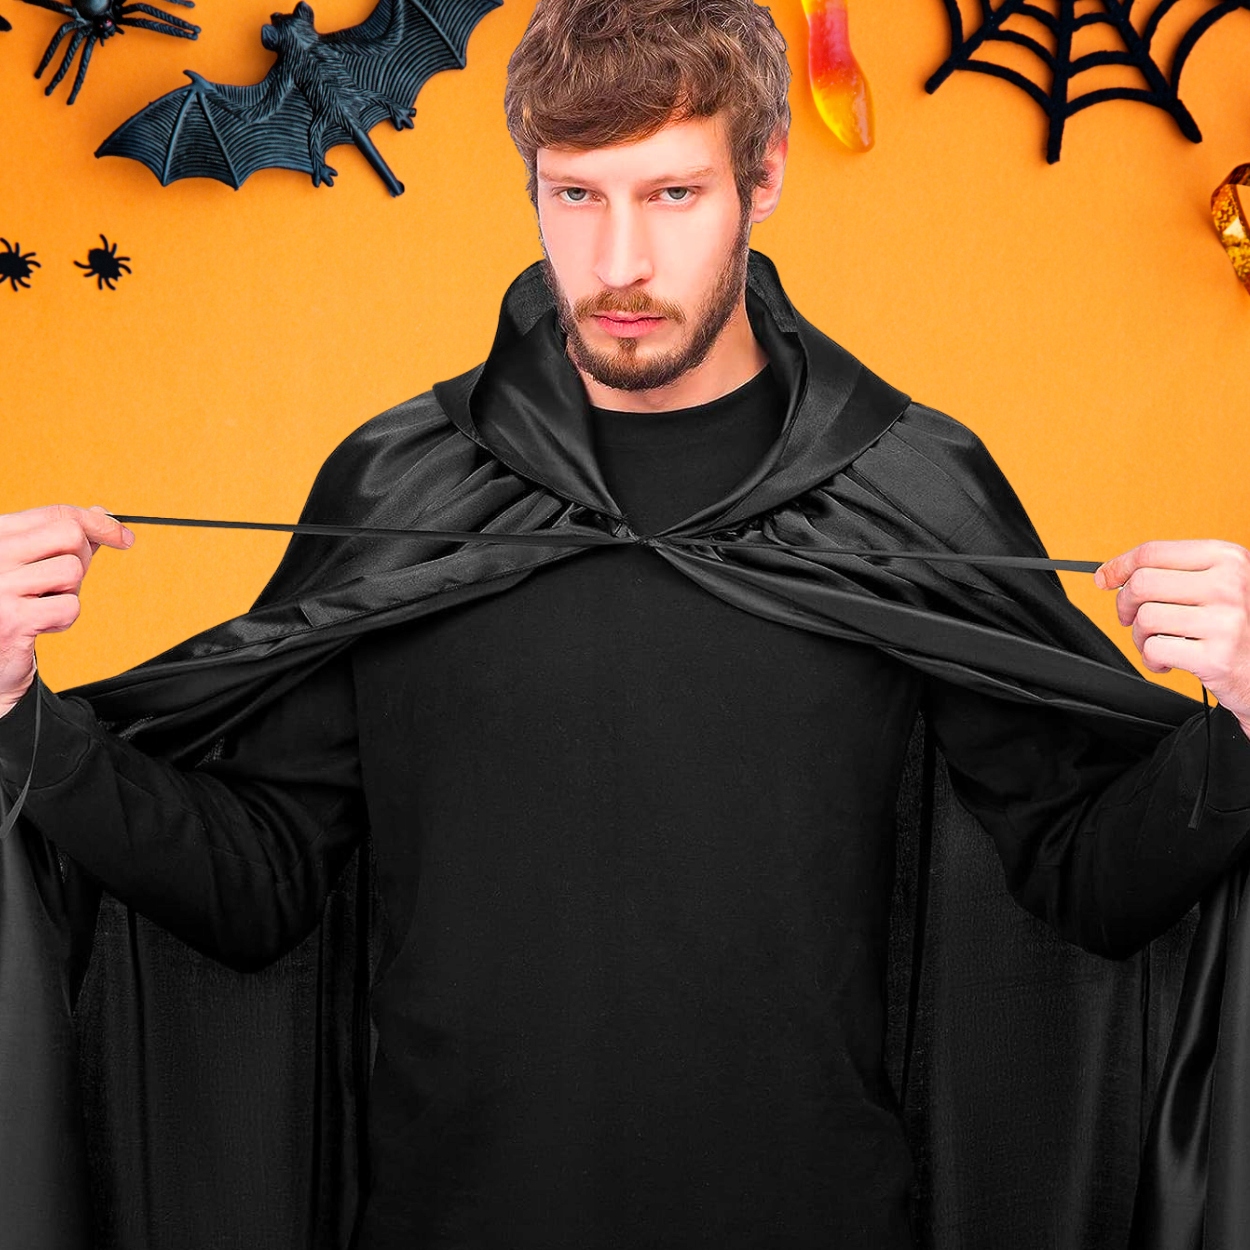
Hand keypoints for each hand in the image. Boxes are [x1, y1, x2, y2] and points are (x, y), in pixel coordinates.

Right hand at [0, 506, 134, 716]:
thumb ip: (61, 540)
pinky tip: (39, 625)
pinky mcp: (13, 618)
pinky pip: (69, 607)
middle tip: (64, 582)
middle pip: (70, 535)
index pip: (56, 514)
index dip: (98, 523)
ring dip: (69, 593)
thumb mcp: (31, 563)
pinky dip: (63, 619)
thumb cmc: (10, 604)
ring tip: (42, 604)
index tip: (124, 536)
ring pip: (72, 571)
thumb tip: (102, 514)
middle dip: (82, 559)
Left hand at [1094, 539, 1249, 740]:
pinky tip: (1169, 661)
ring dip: (1140, 636)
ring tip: (1159, 642)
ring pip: (1145, 619)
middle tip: (1131, 617)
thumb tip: (1111, 573)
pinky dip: (1151, 660)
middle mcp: (1230, 585)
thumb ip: (1176, 572)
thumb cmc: (1239, 625)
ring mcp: (1225, 621)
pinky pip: (1154, 650)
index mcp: (1228, 558)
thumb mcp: (1222, 584)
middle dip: (1125, 604)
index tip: (1105, 578)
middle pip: (1142, 584)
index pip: (1153, 552)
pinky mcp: (1215, 657)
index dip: (1120, 566)